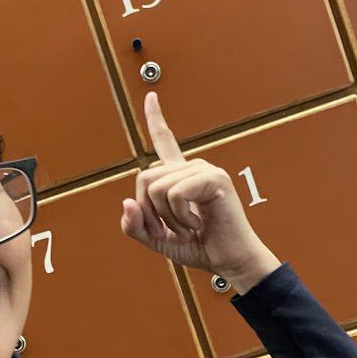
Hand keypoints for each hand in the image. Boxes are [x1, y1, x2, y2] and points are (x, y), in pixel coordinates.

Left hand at [120, 92, 273, 279]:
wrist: (230, 261)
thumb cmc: (200, 247)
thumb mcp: (157, 239)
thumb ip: (135, 225)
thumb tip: (126, 201)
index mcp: (180, 177)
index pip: (165, 142)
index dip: (155, 120)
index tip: (150, 96)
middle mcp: (192, 168)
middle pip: (144, 178)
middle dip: (149, 212)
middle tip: (171, 230)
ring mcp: (204, 170)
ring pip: (157, 188)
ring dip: (166, 218)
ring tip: (188, 229)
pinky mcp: (214, 178)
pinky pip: (175, 194)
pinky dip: (179, 217)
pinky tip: (197, 224)